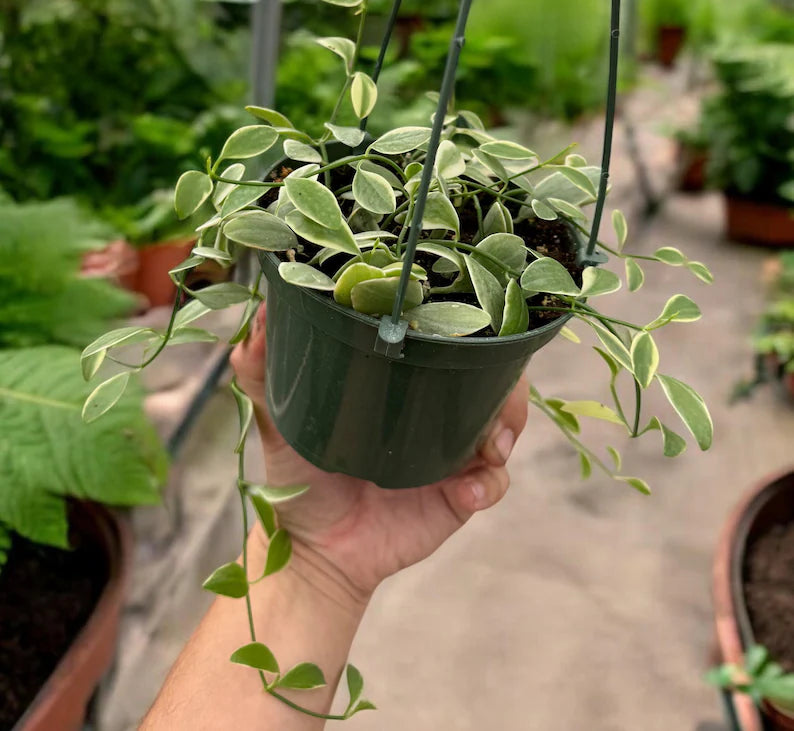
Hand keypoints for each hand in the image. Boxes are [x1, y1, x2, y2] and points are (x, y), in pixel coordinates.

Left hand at [232, 305, 527, 603]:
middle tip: (492, 393)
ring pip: (505, 423)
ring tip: (491, 444)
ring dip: (508, 424)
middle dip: (505, 379)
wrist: (311, 552)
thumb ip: (262, 373)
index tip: (465, 328)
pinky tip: (469, 490)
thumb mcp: (278, 420)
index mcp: (399, 380)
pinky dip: (490, 482)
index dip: (468, 329)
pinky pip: (495, 482)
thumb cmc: (297, 478)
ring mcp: (451, 452)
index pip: (448, 339)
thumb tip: (254, 325)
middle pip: (493, 376)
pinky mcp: (460, 495)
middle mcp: (433, 409)